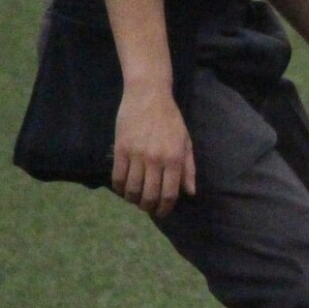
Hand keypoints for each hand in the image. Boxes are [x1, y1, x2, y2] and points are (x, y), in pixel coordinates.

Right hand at [112, 85, 195, 218]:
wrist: (148, 95)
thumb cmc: (170, 119)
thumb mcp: (186, 142)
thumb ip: (188, 168)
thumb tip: (190, 192)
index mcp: (174, 159)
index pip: (170, 193)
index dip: (165, 207)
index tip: (162, 212)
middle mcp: (155, 160)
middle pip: (149, 195)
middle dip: (148, 207)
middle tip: (147, 208)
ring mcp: (136, 155)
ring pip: (132, 189)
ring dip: (133, 199)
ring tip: (135, 199)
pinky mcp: (120, 149)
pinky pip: (118, 176)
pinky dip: (119, 188)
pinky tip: (123, 189)